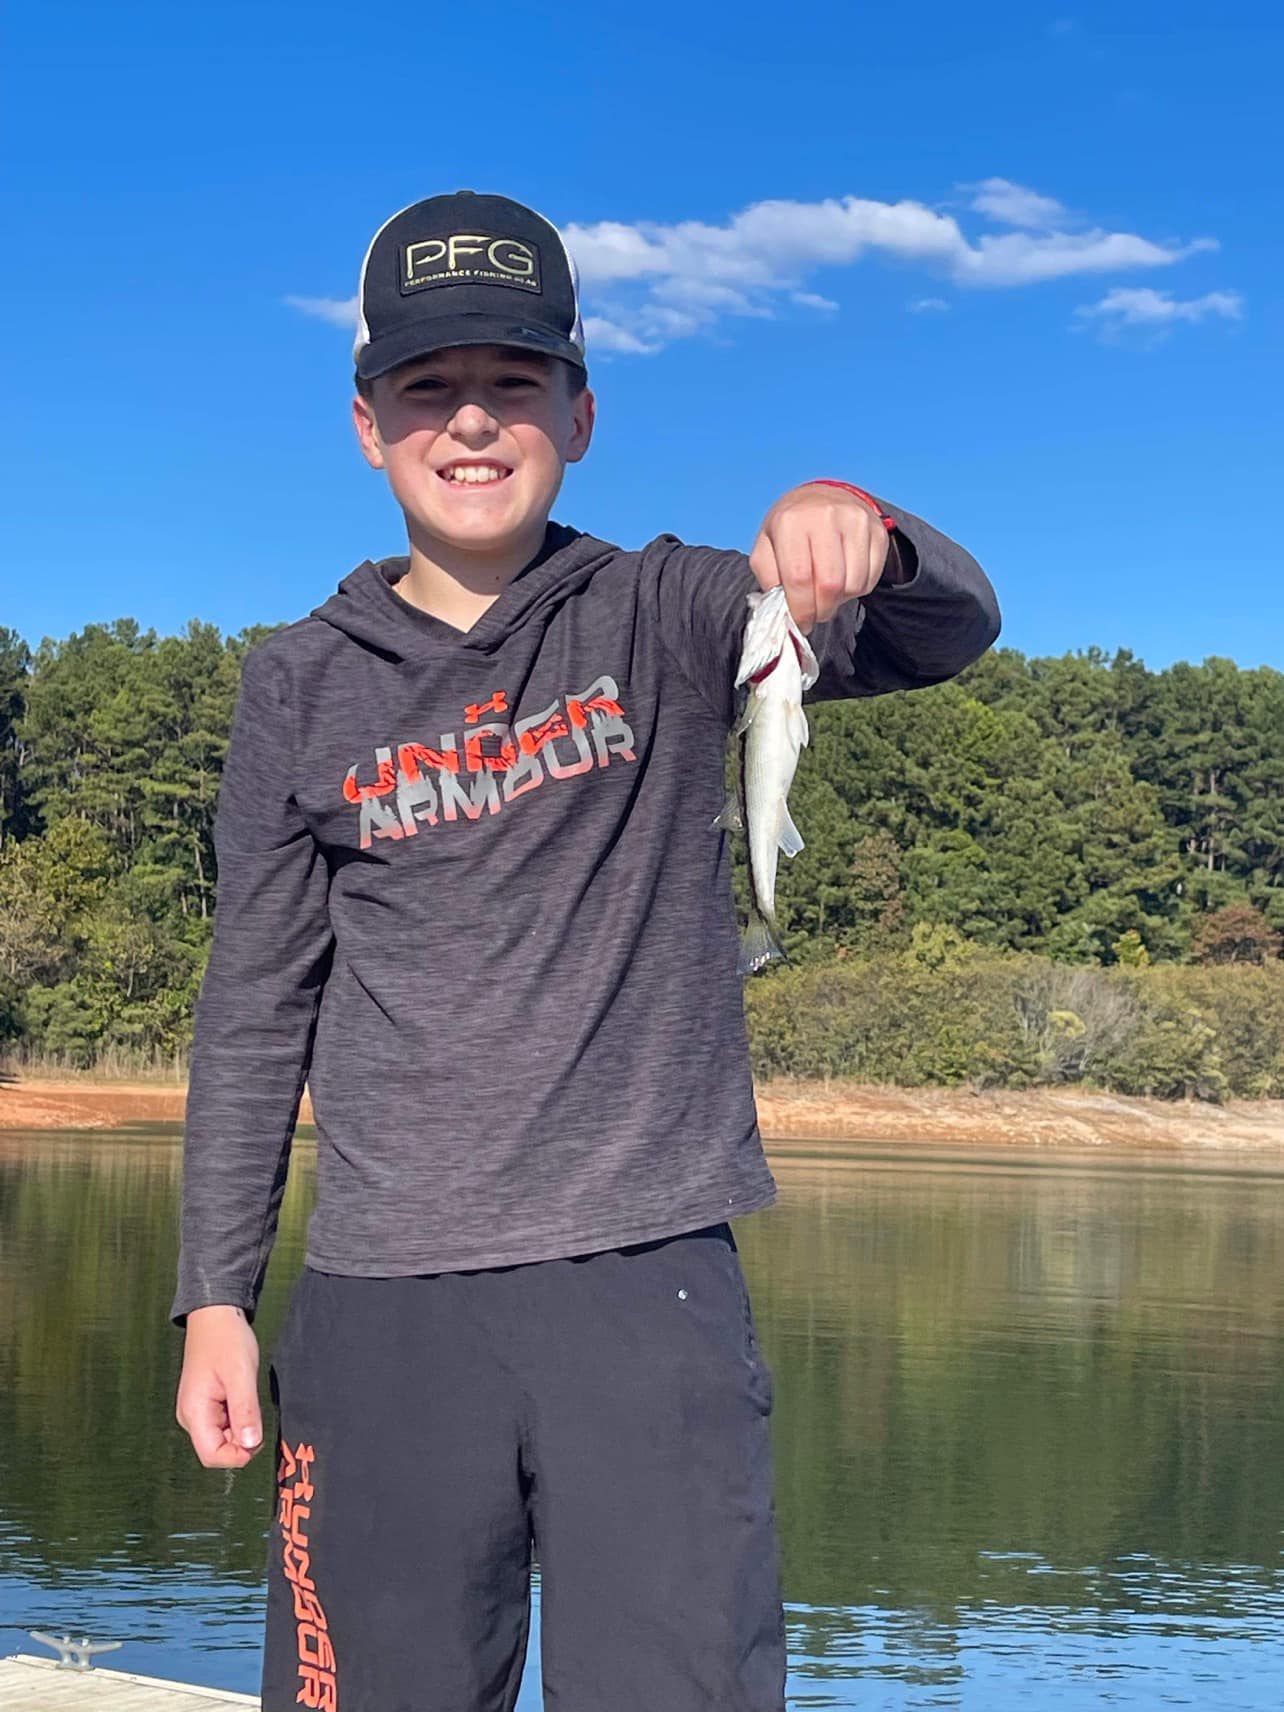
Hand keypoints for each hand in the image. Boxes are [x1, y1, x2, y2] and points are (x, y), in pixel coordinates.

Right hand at [176, 1305, 264, 1467]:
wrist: (215, 1316)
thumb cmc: (226, 1340)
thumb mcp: (241, 1375)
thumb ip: (245, 1411)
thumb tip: (250, 1445)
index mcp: (194, 1412)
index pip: (212, 1456)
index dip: (237, 1455)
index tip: (257, 1437)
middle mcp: (191, 1417)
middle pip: (218, 1449)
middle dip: (241, 1440)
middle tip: (256, 1411)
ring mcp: (197, 1411)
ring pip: (223, 1438)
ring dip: (241, 1427)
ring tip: (247, 1397)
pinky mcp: (206, 1405)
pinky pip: (224, 1424)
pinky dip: (238, 1417)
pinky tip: (243, 1396)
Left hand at [749, 482, 891, 632]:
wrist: (824, 497)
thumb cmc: (790, 529)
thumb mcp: (766, 547)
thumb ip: (769, 579)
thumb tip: (783, 609)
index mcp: (791, 521)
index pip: (799, 577)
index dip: (800, 609)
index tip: (800, 622)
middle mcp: (826, 516)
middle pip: (830, 584)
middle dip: (821, 610)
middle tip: (815, 613)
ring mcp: (856, 522)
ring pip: (853, 585)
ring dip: (839, 601)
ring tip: (826, 593)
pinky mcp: (877, 532)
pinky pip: (870, 579)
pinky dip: (856, 590)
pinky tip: (843, 580)